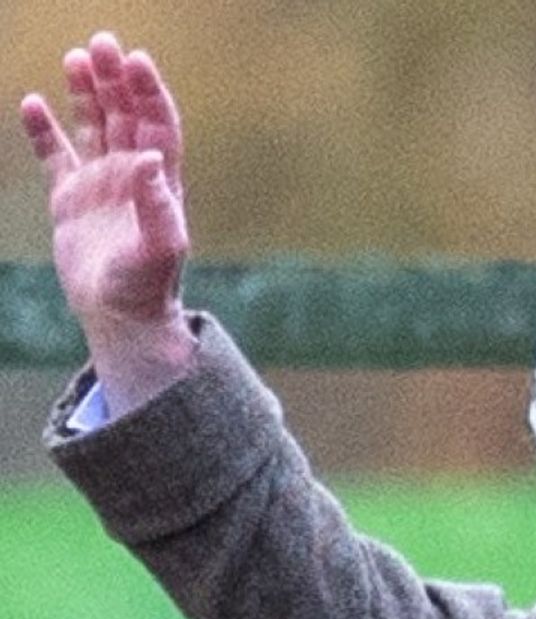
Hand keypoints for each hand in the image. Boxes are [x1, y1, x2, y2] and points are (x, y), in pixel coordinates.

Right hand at [21, 31, 195, 413]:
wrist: (121, 317)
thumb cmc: (147, 287)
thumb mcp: (159, 250)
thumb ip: (158, 207)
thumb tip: (149, 160)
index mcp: (160, 184)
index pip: (157, 126)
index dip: (149, 93)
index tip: (135, 60)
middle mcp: (133, 178)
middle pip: (125, 116)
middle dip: (115, 80)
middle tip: (102, 43)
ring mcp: (101, 185)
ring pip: (94, 126)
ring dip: (86, 93)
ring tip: (76, 58)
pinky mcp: (71, 198)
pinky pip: (56, 154)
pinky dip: (45, 130)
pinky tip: (33, 103)